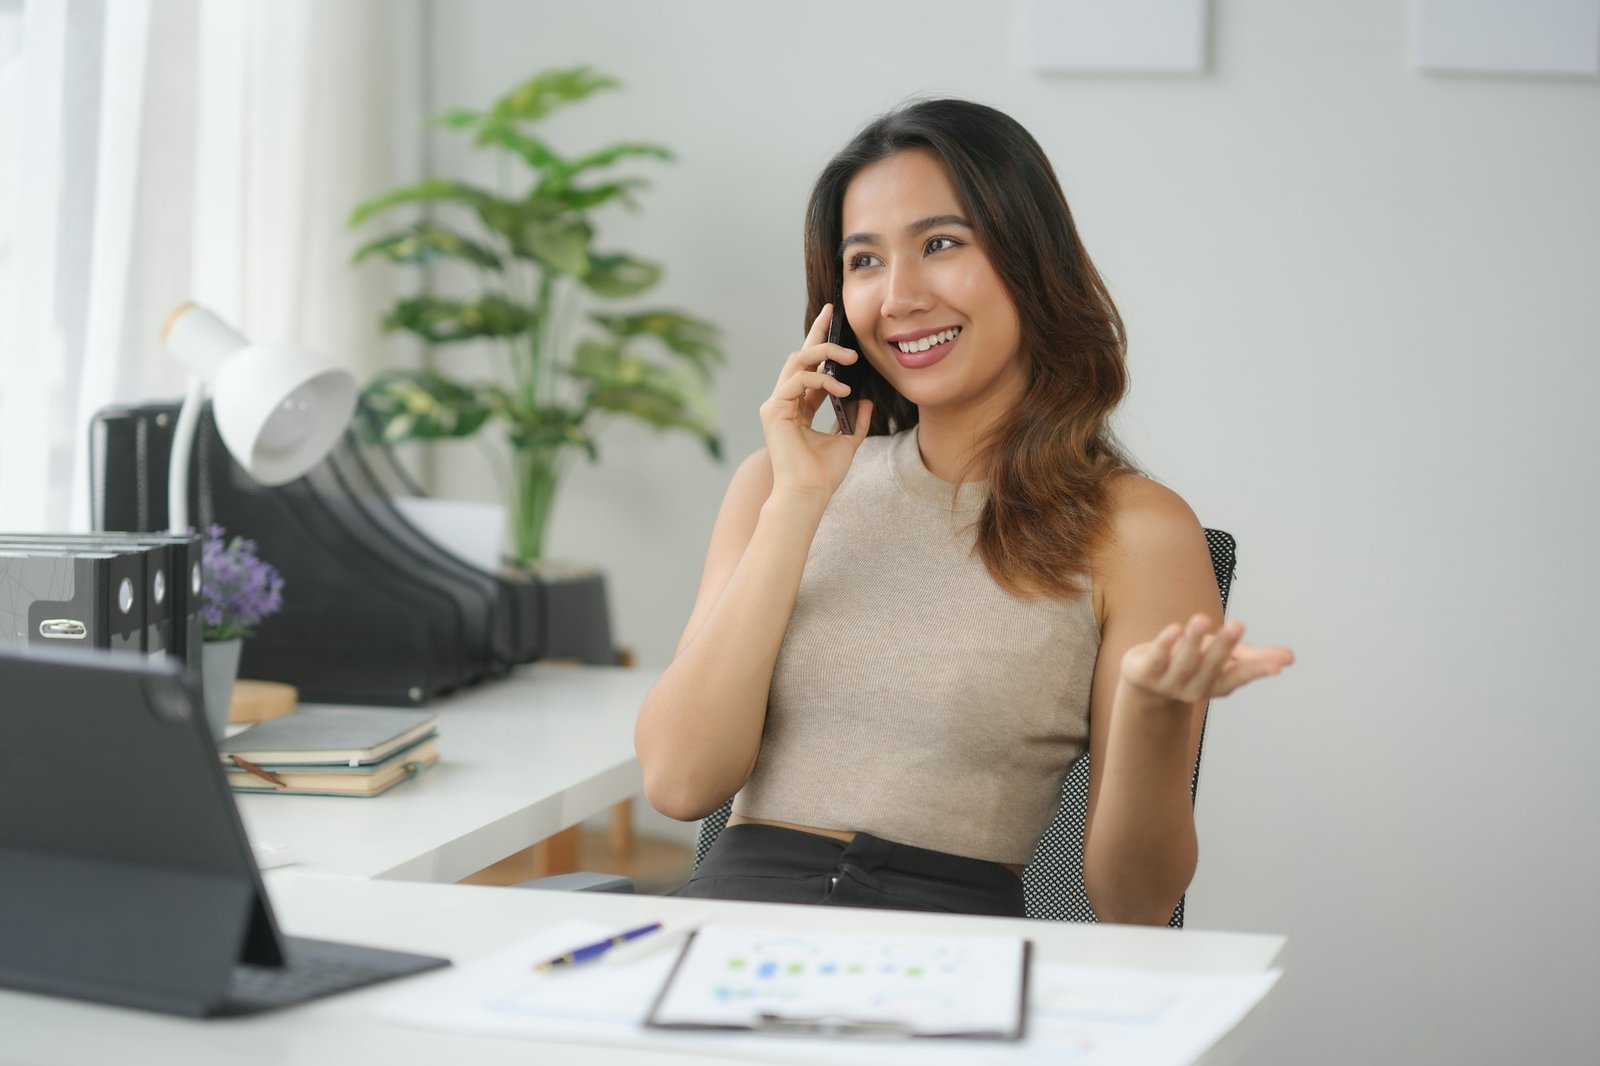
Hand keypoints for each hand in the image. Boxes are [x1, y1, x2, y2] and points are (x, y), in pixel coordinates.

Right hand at [758, 304, 873, 499]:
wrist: (808, 495)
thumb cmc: (823, 475)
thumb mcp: (847, 441)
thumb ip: (855, 421)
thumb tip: (865, 401)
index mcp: (800, 408)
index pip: (811, 369)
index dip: (822, 344)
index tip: (833, 320)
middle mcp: (785, 402)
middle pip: (800, 357)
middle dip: (817, 333)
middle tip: (833, 313)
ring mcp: (776, 405)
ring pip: (797, 362)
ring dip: (824, 354)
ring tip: (850, 358)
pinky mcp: (773, 410)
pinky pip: (796, 380)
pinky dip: (820, 380)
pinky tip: (841, 389)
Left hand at [1120, 614, 1293, 704]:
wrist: (1144, 682)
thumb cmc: (1191, 662)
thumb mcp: (1221, 658)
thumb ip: (1253, 656)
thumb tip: (1291, 657)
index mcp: (1216, 684)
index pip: (1238, 677)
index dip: (1256, 670)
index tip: (1278, 664)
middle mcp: (1194, 688)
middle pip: (1211, 666)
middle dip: (1224, 646)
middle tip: (1239, 625)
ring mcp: (1168, 683)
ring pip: (1184, 662)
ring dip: (1193, 641)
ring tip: (1203, 618)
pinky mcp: (1144, 673)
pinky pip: (1156, 658)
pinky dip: (1165, 643)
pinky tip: (1175, 629)